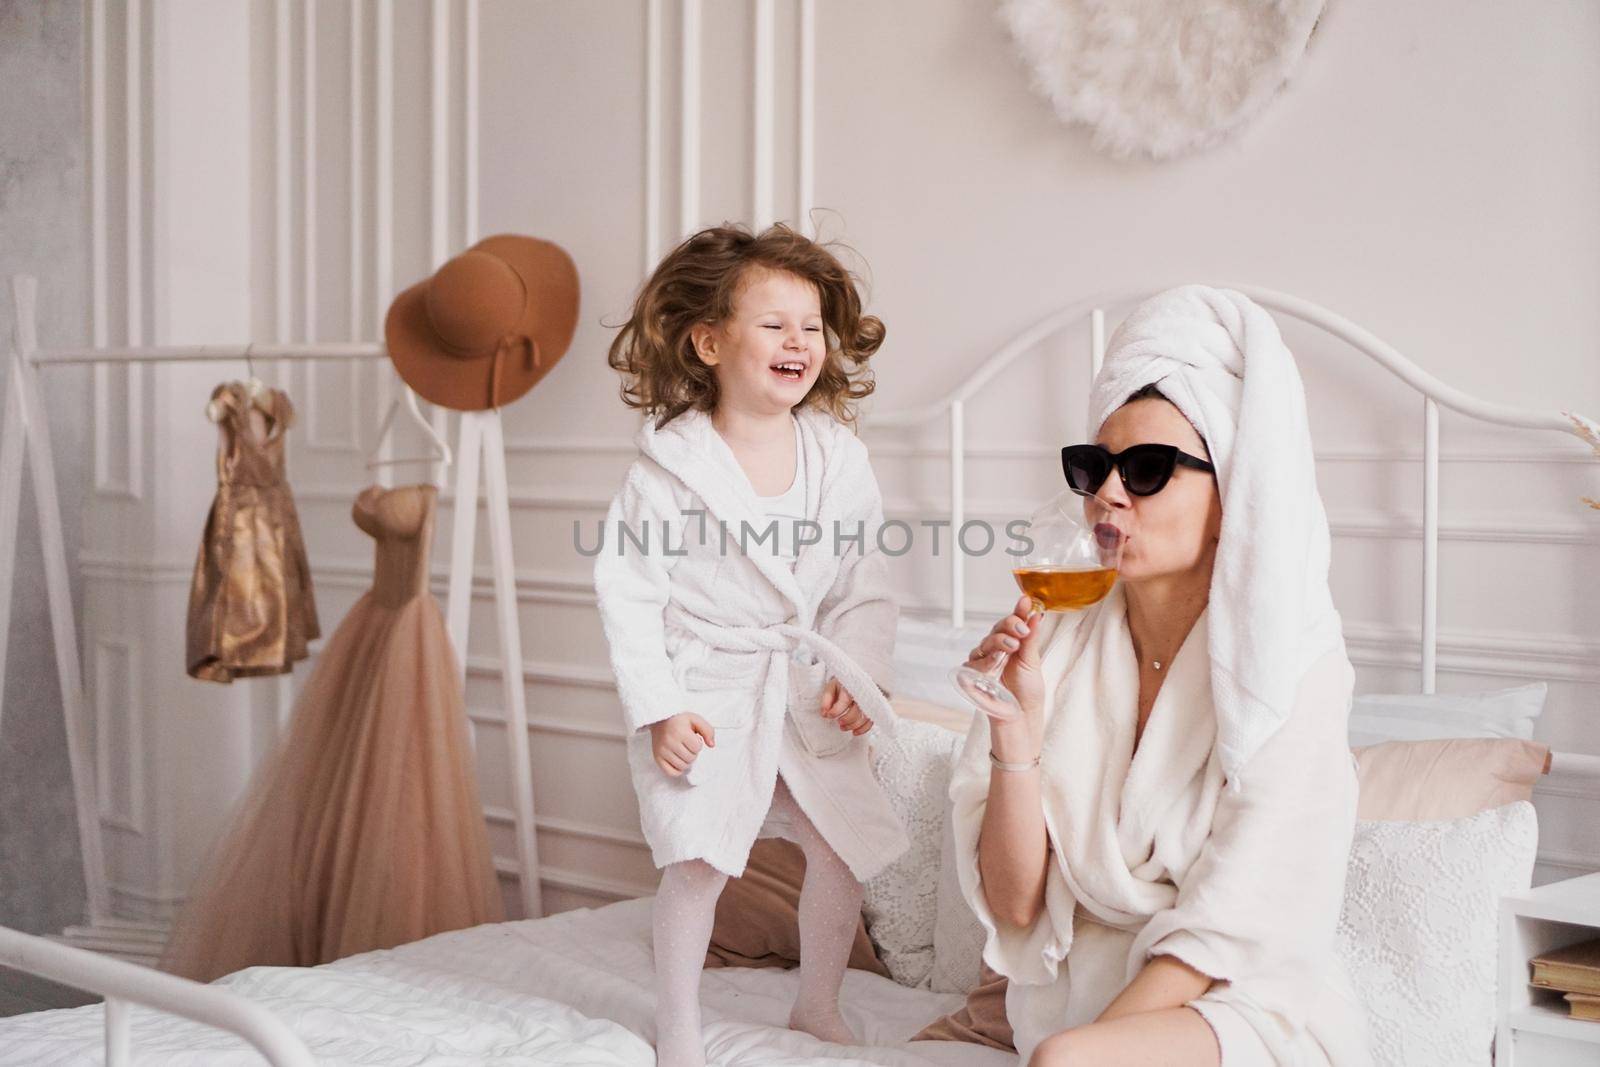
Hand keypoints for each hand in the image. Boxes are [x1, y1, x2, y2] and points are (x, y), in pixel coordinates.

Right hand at [648, 712, 715, 775]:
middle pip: (690, 759)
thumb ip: (708, 730)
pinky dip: (677, 770)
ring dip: (686, 761)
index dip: (698, 744)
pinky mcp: (657, 758)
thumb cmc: (679, 720)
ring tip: (682, 751)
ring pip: (682, 766)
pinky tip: (678, 760)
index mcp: (680, 731)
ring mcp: (662, 751)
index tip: (692, 738)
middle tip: (687, 745)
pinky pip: (671, 772)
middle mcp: (669, 742)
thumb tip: (712, 745)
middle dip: (692, 753)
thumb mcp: (695, 719)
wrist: (659, 720)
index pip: (697, 748)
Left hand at [820, 677, 873, 735]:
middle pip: (857, 710)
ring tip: (843, 727)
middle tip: (838, 722)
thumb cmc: (841, 685)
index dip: (836, 711)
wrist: (853, 679)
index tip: (828, 716)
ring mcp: (870, 701)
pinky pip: (871, 721)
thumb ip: (827, 699)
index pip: (845, 700)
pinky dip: (863, 729)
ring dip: (853, 726)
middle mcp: (863, 693)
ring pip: (865, 717)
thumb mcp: (831, 687)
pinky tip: (854, 732)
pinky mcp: (873, 708)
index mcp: (851, 686)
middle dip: (846, 719)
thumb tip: (824, 713)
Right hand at [963, 595, 1047, 724]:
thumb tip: (1037, 614)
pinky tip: (995, 663)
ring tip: (1011, 647)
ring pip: (985, 643)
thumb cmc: (1027, 690)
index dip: (1018, 610)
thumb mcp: (1033, 662)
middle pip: (997, 629)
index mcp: (1013, 642)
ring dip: (998, 642)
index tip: (1026, 601)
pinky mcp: (972, 674)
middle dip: (1009, 626)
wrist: (1021, 714)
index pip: (1013, 621)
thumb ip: (1031, 638)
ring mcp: (984, 660)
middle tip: (1022, 631)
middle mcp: (997, 648)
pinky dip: (984, 661)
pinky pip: (974, 662)